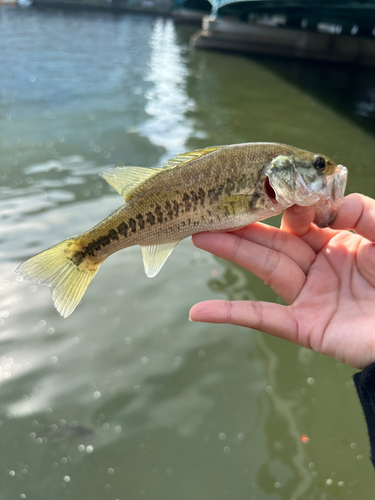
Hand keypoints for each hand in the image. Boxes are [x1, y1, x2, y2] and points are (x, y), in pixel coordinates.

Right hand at [190, 194, 374, 368]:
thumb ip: (359, 210)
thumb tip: (318, 206)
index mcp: (338, 242)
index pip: (301, 220)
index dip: (288, 208)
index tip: (279, 196)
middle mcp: (319, 266)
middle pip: (274, 242)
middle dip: (241, 226)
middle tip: (208, 210)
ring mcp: (309, 296)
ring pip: (265, 268)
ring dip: (231, 253)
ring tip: (199, 235)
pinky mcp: (305, 326)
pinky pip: (262, 318)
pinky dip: (229, 314)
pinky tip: (198, 312)